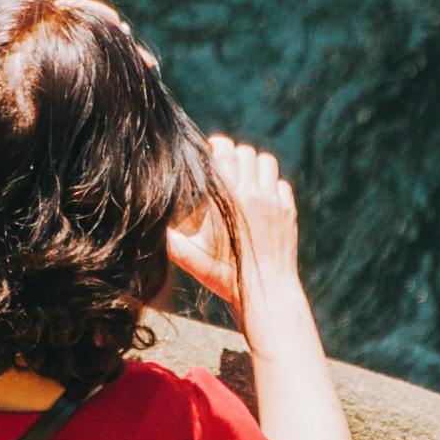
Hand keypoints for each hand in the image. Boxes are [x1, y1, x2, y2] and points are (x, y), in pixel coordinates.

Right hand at [167, 137, 299, 313]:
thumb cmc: (223, 275)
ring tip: (244, 180)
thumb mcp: (187, 256)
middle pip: (246, 152)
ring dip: (254, 166)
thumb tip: (150, 219)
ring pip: (266, 162)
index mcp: (227, 196)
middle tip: (225, 169)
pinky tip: (261, 199)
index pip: (225, 149)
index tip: (210, 154)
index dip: (216, 146)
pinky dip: (271, 185)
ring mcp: (274, 201)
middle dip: (234, 156)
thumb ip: (167, 235)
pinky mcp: (289, 212)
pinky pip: (281, 183)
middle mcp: (253, 193)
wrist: (265, 293)